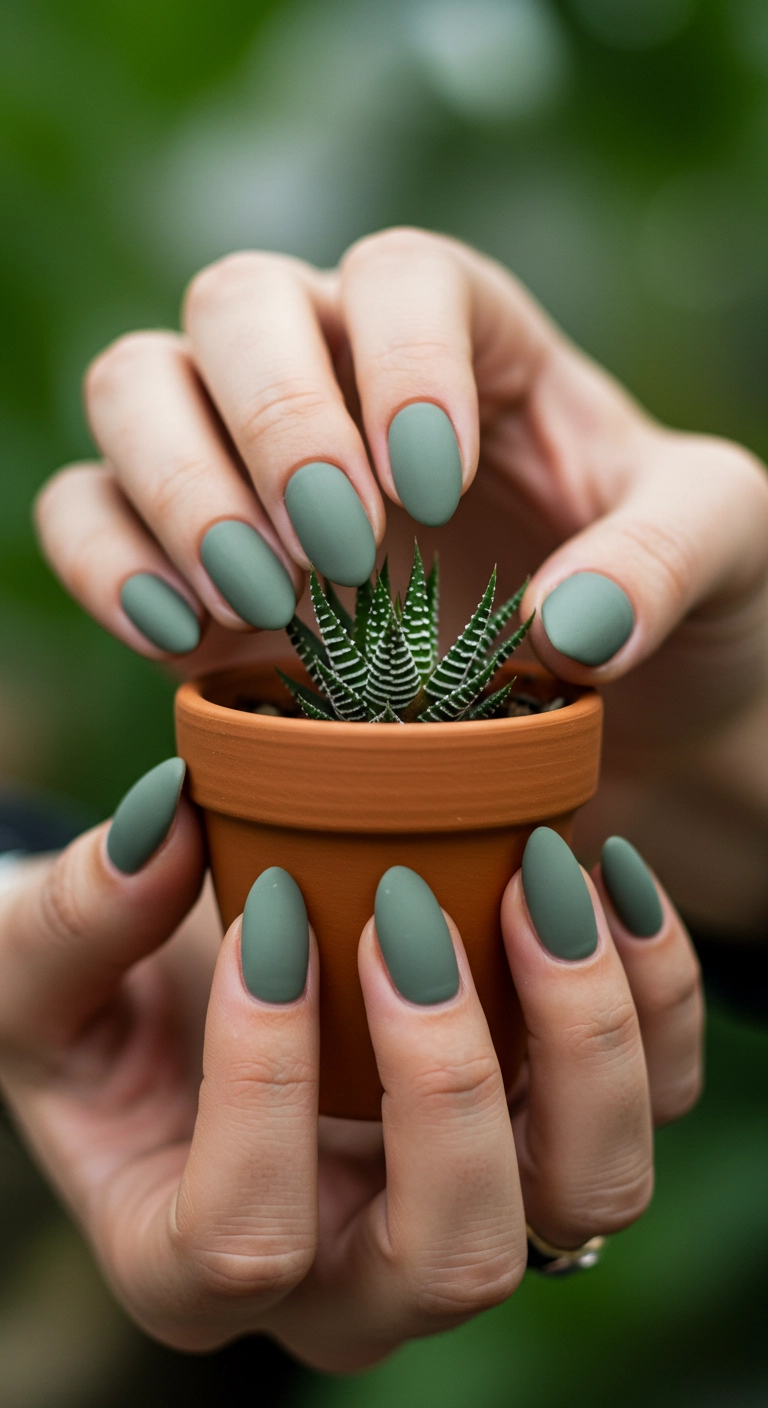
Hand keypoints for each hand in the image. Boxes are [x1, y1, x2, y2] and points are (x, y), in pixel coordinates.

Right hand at [0, 770, 701, 1369]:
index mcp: (197, 1261)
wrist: (186, 984)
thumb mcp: (37, 968)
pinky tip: (605, 869)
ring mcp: (473, 1203)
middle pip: (452, 1256)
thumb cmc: (97, 1002)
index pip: (242, 1238)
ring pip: (587, 1192)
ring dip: (581, 1031)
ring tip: (540, 873)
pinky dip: (655, 986)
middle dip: (448, 1077)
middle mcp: (355, 1271)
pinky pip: (655, 1097)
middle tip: (407, 906)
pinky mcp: (556, 1128)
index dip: (261, 1086)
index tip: (267, 916)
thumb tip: (166, 828)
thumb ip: (77, 918)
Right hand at [35, 229, 767, 927]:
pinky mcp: (191, 569)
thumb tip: (563, 620)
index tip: (431, 490)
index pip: (397, 273)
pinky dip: (107, 563)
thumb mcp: (727, 550)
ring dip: (178, 485)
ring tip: (263, 602)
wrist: (622, 724)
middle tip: (339, 553)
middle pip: (235, 299)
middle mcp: (343, 382)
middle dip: (273, 420)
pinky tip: (183, 638)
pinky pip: (87, 514)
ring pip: (136, 386)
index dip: (395, 358)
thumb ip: (669, 551)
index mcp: (474, 343)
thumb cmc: (677, 607)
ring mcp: (252, 472)